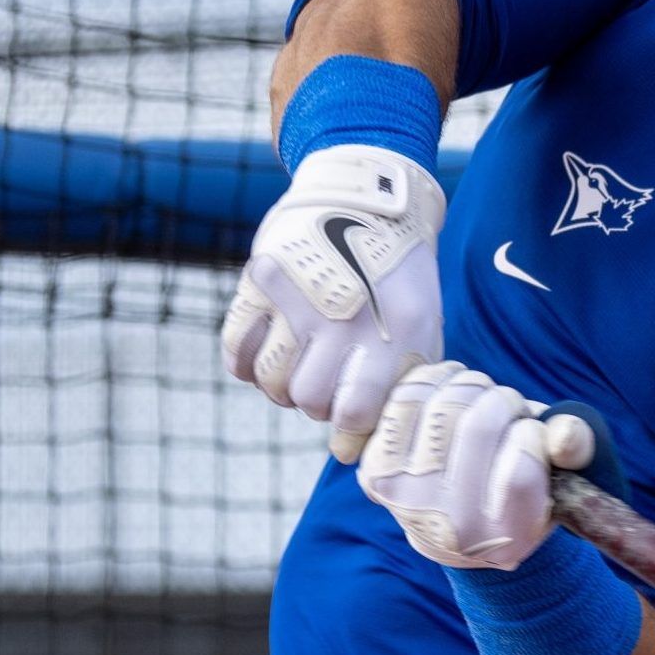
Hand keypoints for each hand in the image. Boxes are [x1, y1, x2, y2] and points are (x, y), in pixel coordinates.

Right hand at [221, 146, 446, 460]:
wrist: (371, 200)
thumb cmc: (399, 280)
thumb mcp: (419, 329)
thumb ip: (393, 391)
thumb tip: (347, 454)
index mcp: (395, 332)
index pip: (355, 411)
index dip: (348, 426)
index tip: (348, 414)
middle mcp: (345, 316)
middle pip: (306, 398)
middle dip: (314, 402)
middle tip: (324, 381)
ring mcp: (300, 296)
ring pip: (269, 379)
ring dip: (280, 383)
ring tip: (298, 363)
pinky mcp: (262, 279)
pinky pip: (235, 347)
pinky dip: (243, 363)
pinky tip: (264, 353)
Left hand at [357, 363, 596, 570]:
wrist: (455, 527)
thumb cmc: (518, 489)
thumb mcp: (560, 475)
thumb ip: (575, 450)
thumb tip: (565, 434)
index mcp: (507, 540)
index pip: (522, 469)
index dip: (532, 435)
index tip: (531, 435)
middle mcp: (452, 530)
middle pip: (482, 425)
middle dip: (505, 403)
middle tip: (509, 410)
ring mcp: (406, 500)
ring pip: (447, 402)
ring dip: (473, 388)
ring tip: (481, 404)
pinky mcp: (375, 470)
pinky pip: (408, 396)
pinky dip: (436, 381)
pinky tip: (449, 394)